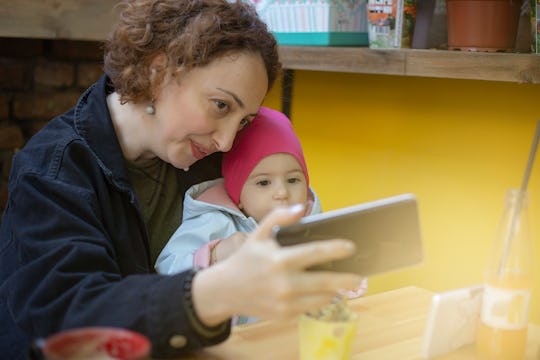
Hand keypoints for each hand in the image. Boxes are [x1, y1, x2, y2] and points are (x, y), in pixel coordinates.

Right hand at [192, 204, 362, 325]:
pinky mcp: (285, 315)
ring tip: (342, 284)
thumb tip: (301, 208)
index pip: (314, 253)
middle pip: (325, 282)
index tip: (351, 247)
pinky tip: (323, 292)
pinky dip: (319, 299)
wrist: (225, 290)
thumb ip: (279, 217)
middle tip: (359, 276)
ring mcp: (285, 302)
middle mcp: (284, 283)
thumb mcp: (258, 233)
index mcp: (279, 260)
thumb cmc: (245, 259)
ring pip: (321, 298)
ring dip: (334, 290)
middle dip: (346, 279)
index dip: (335, 249)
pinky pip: (310, 307)